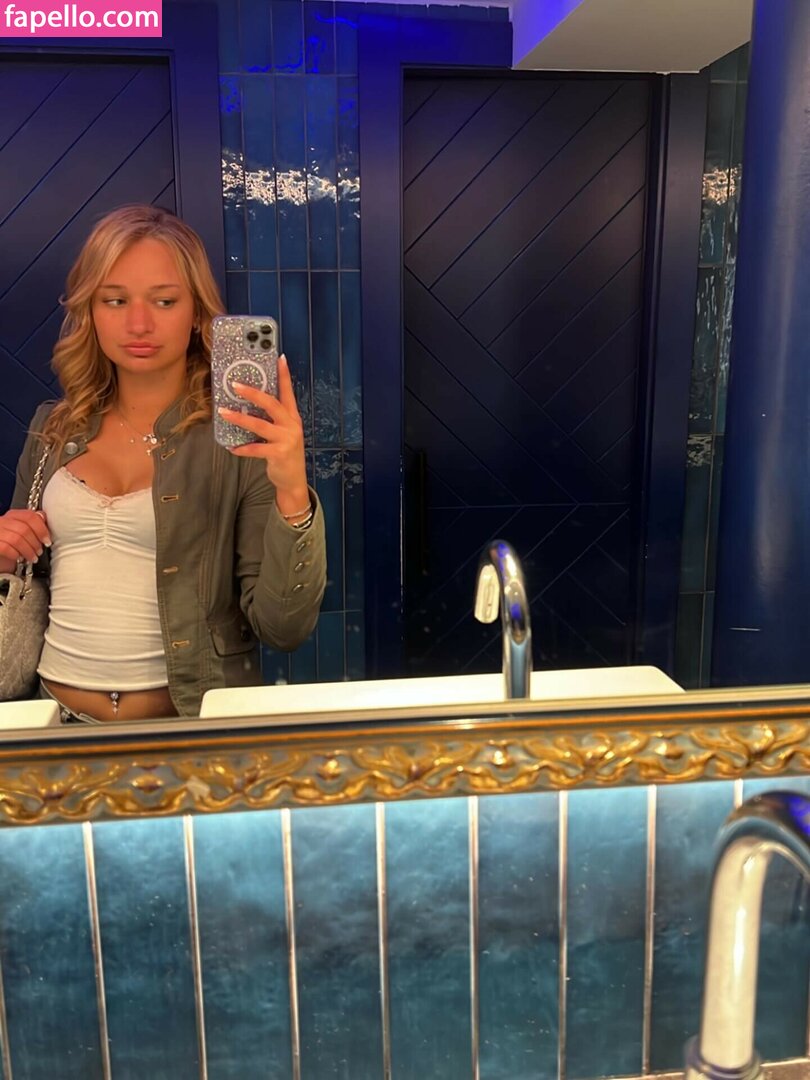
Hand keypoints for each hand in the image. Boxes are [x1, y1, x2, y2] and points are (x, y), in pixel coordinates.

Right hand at [0, 509, 50, 572]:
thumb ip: (32, 524)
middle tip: (39, 551)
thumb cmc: (10, 547)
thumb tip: (43, 517)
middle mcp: (2, 522)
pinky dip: (16, 554)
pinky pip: (6, 548)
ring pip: (16, 539)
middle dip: (36, 542)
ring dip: (28, 550)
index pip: (29, 516)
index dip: (41, 529)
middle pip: (24, 528)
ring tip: (33, 557)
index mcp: (11, 516)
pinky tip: (19, 558)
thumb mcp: (22, 534)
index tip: (47, 540)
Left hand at [218, 354, 309, 513]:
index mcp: (292, 417)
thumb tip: (247, 404)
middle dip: (253, 393)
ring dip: (240, 418)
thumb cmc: (284, 453)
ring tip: (223, 412)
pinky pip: (257, 449)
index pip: (288, 392)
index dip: (284, 375)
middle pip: (272, 404)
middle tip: (235, 385)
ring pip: (260, 425)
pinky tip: (232, 447)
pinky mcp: (279, 454)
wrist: (293, 481)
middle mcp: (291, 425)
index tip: (280, 358)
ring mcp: (287, 440)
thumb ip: (271, 419)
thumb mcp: (283, 433)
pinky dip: (243, 448)